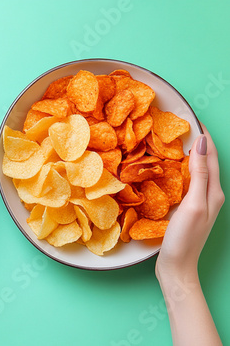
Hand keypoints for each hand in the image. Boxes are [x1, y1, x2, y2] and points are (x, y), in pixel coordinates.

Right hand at [156, 124, 224, 277]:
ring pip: (198, 170)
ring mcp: (200, 202)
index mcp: (214, 191)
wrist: (177, 266)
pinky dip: (182, 169)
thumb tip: (201, 144)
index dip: (203, 135)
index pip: (211, 155)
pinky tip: (170, 167)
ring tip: (175, 140)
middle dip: (197, 141)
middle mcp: (210, 194)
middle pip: (207, 161)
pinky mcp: (189, 208)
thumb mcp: (193, 203)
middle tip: (181, 125)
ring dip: (189, 154)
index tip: (192, 118)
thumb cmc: (184, 238)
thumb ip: (199, 174)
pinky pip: (188, 181)